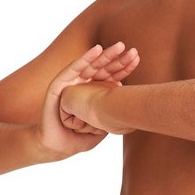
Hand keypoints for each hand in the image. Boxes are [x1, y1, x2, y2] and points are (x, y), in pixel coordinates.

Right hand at [35, 42, 139, 156]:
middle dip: (118, 59)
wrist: (57, 147)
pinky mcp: (58, 85)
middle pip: (103, 69)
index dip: (124, 68)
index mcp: (93, 92)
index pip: (110, 76)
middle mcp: (82, 85)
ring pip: (91, 65)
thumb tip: (131, 105)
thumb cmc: (79, 138)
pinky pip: (73, 68)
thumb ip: (113, 114)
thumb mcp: (102, 125)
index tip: (137, 59)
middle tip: (133, 51)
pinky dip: (85, 58)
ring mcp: (70, 83)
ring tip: (120, 47)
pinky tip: (97, 50)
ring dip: (105, 55)